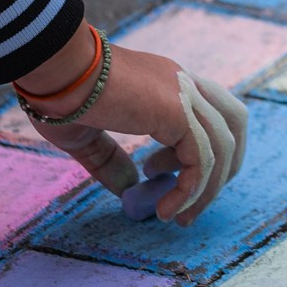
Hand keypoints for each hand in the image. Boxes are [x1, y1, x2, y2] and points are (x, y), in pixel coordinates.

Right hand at [22, 36, 248, 224]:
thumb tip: (128, 188)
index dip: (193, 151)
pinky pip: (203, 159)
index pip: (207, 115)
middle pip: (232, 126)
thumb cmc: (59, 95)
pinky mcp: (179, 111)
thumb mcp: (86, 135)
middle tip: (188, 206)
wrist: (53, 68)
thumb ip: (110, 159)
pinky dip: (191, 190)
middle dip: (220, 170)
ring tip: (176, 217)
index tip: (157, 174)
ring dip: (206, 190)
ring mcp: (185, 94)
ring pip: (223, 146)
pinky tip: (166, 209)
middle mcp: (183, 85)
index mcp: (166, 84)